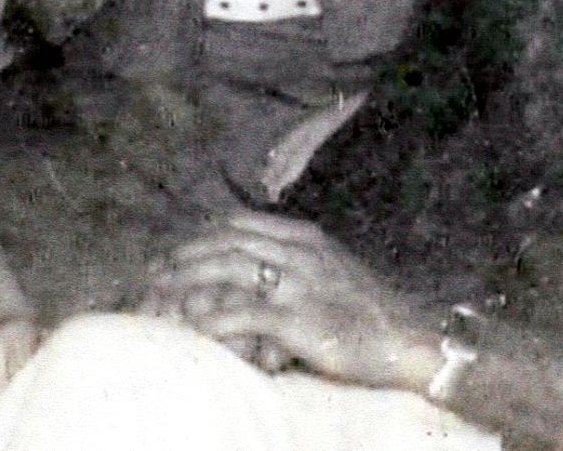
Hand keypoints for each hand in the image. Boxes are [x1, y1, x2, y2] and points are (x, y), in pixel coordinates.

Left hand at [149, 211, 437, 391]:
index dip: (204, 234)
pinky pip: (244, 314)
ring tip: (161, 296)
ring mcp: (299, 283)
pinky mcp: (298, 319)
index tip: (177, 248)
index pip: (241, 223)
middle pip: (227, 242)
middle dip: (186, 255)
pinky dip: (213, 321)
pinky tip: (193, 330)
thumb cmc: (370, 314)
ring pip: (229, 270)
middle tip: (154, 272)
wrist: (407, 339)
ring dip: (189, 282)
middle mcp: (299, 251)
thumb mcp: (333, 273)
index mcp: (305, 237)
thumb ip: (298, 265)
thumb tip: (260, 274)